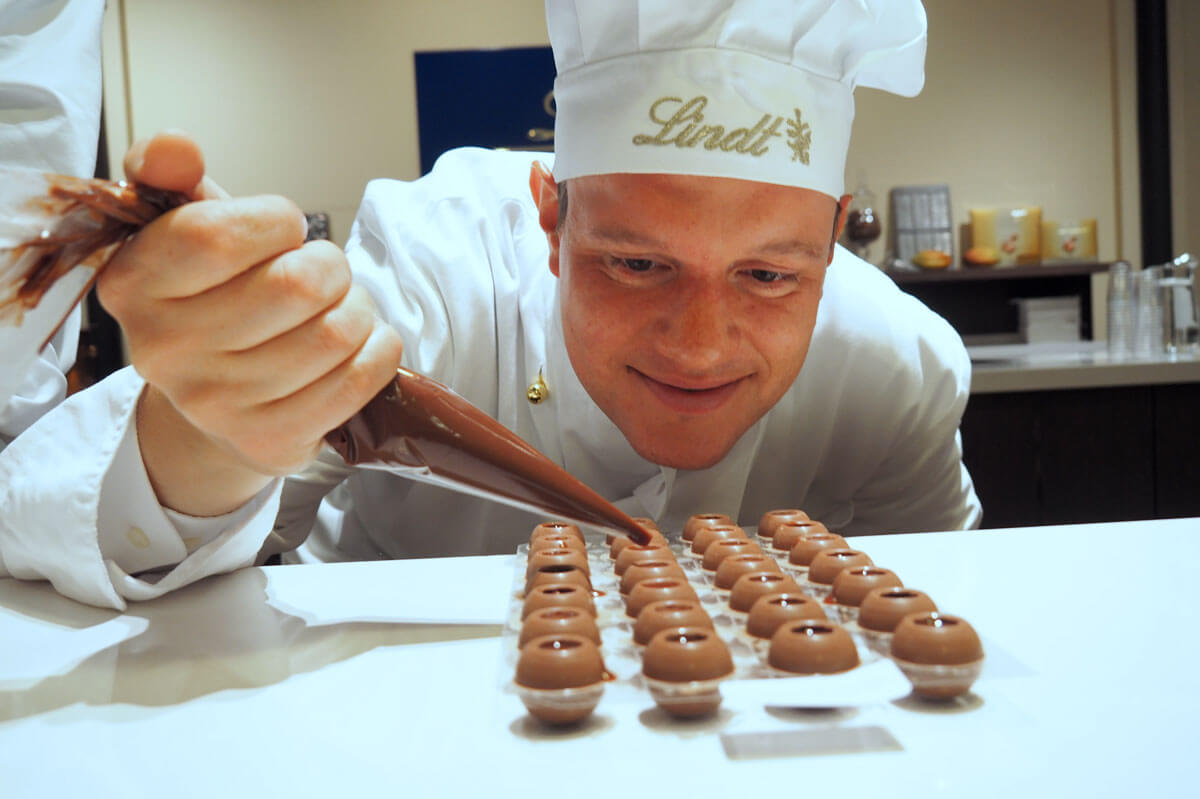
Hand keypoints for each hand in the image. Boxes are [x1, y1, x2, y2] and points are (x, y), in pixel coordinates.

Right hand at [97, 131, 403, 514]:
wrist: (215, 400)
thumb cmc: (211, 296)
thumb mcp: (182, 226)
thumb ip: (171, 174)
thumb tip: (175, 146)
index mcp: (133, 286)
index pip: (215, 237)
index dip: (274, 221)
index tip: (284, 227)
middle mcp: (164, 351)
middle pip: (294, 286)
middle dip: (330, 266)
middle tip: (323, 273)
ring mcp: (217, 404)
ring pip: (335, 333)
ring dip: (358, 309)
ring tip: (340, 309)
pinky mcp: (270, 440)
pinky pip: (358, 381)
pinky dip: (379, 351)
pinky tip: (362, 343)